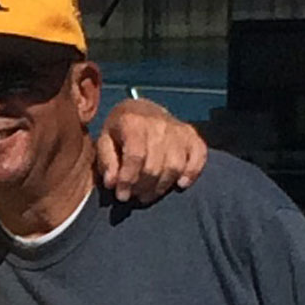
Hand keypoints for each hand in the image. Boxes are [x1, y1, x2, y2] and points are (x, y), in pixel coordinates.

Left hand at [92, 98, 206, 204]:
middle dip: (143, 187)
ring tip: (149, 194)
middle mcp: (159, 124)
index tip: (121, 194)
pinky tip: (180, 184)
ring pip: (175, 166)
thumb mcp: (105, 140)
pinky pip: (199, 156)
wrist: (142, 109)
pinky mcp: (192, 135)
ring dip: (162, 186)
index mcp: (133, 122)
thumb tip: (112, 184)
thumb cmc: (120, 128)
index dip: (128, 179)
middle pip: (155, 166)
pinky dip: (192, 172)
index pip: (135, 156)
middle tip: (134, 195)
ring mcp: (178, 130)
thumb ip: (107, 161)